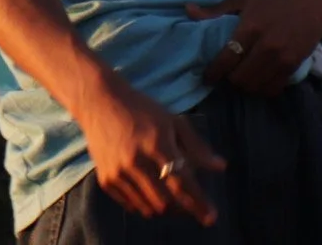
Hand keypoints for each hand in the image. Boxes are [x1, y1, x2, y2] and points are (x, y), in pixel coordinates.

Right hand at [78, 75, 225, 221]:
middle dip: (183, 208)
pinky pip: (131, 205)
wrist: (100, 103)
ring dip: (166, 209)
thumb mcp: (173, 120)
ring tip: (174, 198)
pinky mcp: (106, 180)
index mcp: (157, 143)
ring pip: (148, 207)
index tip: (211, 217)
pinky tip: (152, 192)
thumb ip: (197, 146)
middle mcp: (136, 161)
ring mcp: (118, 172)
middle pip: (166, 201)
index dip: (198, 202)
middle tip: (191, 204)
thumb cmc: (142, 110)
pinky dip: (146, 204)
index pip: (182, 182)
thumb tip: (221, 167)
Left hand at [188, 0, 321, 95]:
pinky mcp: (294, 65)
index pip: (226, 59)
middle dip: (228, 80)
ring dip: (245, 86)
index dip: (213, 72)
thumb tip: (188, 11)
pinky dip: (262, 88)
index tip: (207, 77)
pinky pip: (273, 88)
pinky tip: (259, 79)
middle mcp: (267, 45)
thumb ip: (217, 9)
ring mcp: (282, 57)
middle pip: (239, 78)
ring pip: (255, 86)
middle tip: (226, 75)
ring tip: (241, 77)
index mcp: (251, 26)